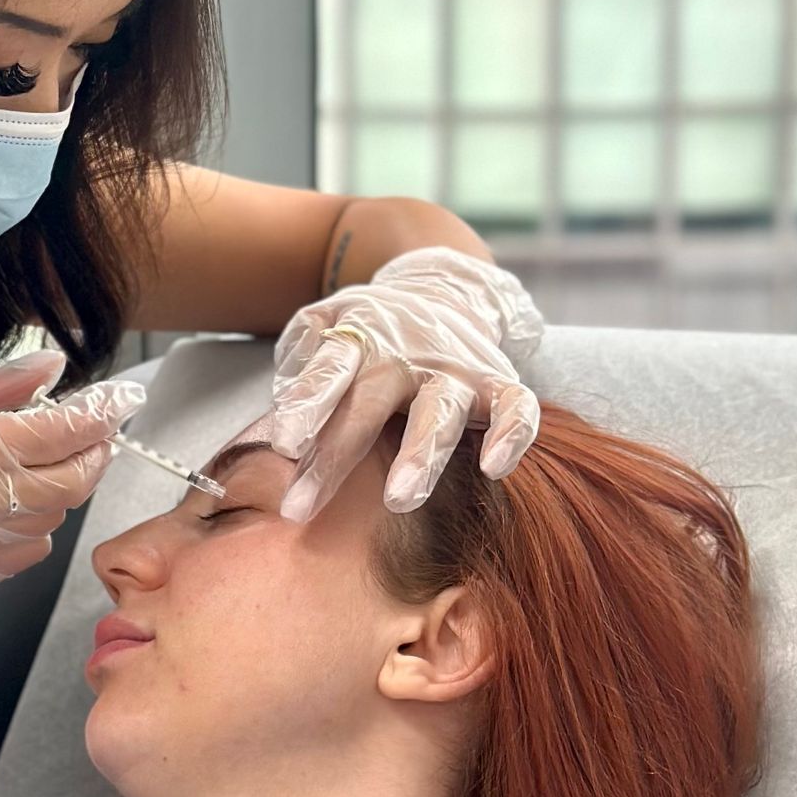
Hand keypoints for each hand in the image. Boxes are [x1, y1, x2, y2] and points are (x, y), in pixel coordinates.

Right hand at [0, 351, 145, 610]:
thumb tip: (53, 367)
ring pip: (60, 511)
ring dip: (65, 481)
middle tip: (92, 427)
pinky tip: (8, 499)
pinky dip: (37, 518)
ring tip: (38, 457)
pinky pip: (35, 544)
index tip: (124, 397)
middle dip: (95, 449)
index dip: (105, 411)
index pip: (68, 429)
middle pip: (79, 477)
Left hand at [268, 246, 543, 522]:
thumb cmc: (372, 328)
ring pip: (439, 413)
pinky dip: (511, 436)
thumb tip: (281, 400)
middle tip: (303, 505)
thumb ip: (299, 355)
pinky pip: (515, 408)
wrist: (444, 291)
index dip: (307, 405)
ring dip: (420, 456)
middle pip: (370, 404)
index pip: (328, 371)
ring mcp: (455, 370)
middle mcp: (406, 355)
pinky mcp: (498, 383)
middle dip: (336, 456)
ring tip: (398, 500)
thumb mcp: (326, 320)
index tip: (283, 444)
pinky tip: (494, 469)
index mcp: (358, 339)